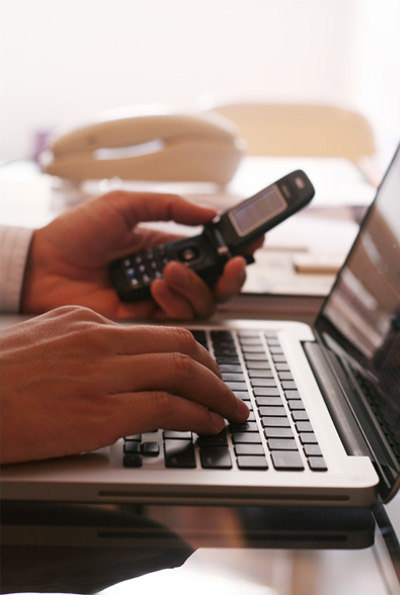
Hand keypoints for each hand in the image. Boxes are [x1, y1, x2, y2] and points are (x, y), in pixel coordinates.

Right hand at [0, 306, 248, 463]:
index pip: (159, 332)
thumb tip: (123, 356)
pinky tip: (207, 425)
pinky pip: (166, 408)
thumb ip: (88, 342)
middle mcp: (101, 340)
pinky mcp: (100, 414)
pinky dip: (196, 415)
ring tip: (230, 410)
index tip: (207, 369)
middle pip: (182, 345)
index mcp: (88, 321)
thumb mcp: (46, 339)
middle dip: (215, 371)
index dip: (194, 352)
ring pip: (183, 372)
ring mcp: (103, 375)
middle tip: (229, 390)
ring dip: (216, 394)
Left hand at [21, 190, 258, 318]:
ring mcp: (158, 297)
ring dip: (195, 285)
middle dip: (232, 274)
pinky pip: (177, 317)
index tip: (253, 241)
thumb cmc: (77, 233)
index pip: (211, 249)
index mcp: (165, 244)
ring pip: (203, 301)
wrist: (43, 265)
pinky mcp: (146, 318)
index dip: (236, 247)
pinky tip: (155, 285)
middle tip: (232, 262)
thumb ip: (169, 206)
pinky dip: (174, 301)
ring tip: (169, 269)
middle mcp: (168, 273)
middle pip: (217, 281)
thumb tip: (209, 211)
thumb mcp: (125, 205)